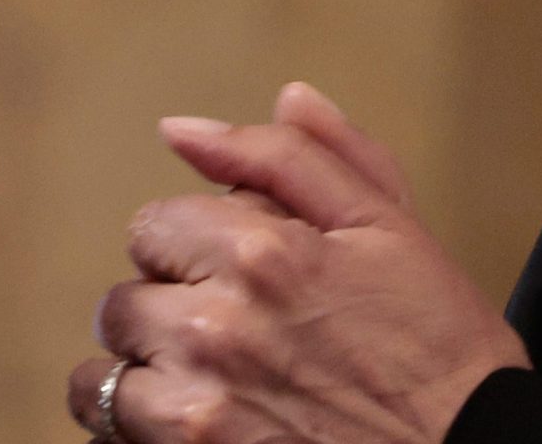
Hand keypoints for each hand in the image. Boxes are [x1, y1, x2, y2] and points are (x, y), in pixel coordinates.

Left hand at [67, 83, 529, 443]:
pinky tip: (202, 422)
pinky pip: (108, 441)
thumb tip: (186, 129)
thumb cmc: (439, 341)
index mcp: (263, 251)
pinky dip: (136, 433)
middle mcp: (216, 327)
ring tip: (214, 383)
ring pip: (103, 379)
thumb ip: (290, 158)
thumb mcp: (387, 223)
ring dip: (147, 375)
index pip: (154, 226)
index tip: (239, 269)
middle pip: (123, 301)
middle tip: (238, 330)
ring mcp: (197, 409)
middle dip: (170, 308)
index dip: (194, 243)